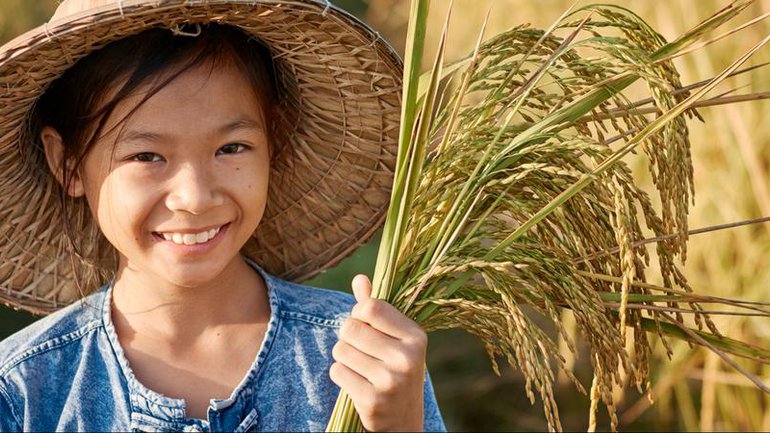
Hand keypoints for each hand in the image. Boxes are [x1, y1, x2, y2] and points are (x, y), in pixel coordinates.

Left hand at [330, 274, 426, 431]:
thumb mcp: (394, 339)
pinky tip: (358, 384)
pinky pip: (337, 371)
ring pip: (340, 350)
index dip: (359, 315)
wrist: (403, 421)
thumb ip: (376, 309)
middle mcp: (407, 357)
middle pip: (350, 328)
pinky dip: (341, 375)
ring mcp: (390, 380)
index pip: (369, 307)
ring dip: (343, 358)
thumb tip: (360, 278)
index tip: (366, 327)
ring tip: (361, 368)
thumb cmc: (395, 370)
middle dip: (348, 338)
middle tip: (362, 352)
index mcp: (416, 336)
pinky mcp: (372, 400)